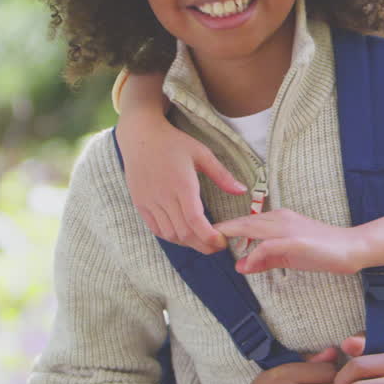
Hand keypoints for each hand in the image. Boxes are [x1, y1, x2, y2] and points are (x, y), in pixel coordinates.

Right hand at [118, 110, 244, 252]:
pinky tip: (184, 234)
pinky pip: (156, 229)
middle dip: (203, 245)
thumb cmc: (174, 143)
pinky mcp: (140, 204)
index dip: (208, 237)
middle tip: (217, 246)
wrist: (140, 136)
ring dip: (188, 243)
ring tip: (203, 241)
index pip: (195, 221)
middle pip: (184, 233)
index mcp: (182, 184)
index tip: (222, 242)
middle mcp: (164, 196)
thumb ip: (222, 175)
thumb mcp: (202, 153)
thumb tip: (242, 190)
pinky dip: (171, 237)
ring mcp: (149, 202)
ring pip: (170, 234)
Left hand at [214, 209, 369, 274]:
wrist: (350, 248)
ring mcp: (288, 228)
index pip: (245, 221)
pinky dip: (254, 254)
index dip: (225, 228)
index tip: (207, 237)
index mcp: (278, 219)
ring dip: (232, 236)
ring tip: (214, 245)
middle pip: (243, 221)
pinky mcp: (295, 241)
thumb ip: (263, 260)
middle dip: (221, 230)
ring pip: (252, 227)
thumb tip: (239, 265)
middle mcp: (280, 218)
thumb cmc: (321, 251)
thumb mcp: (286, 256)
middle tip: (199, 237)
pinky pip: (268, 246)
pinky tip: (246, 263)